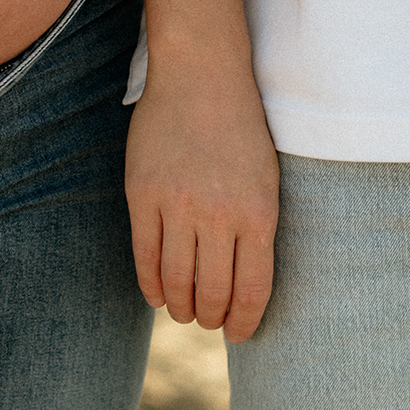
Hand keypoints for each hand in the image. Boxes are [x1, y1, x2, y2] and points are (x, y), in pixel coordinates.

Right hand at [125, 55, 279, 342]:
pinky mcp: (142, 194)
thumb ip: (256, 230)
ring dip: (181, 307)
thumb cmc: (242, 128)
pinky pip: (144, 256)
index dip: (244, 322)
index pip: (251, 291)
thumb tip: (244, 286)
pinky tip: (158, 294)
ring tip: (186, 311)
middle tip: (210, 322)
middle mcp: (218, 214)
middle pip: (211, 293)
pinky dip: (151, 285)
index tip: (240, 335)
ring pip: (175, 281)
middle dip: (212, 318)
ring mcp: (177, 204)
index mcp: (259, 213)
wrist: (203, 74)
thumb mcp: (267, 179)